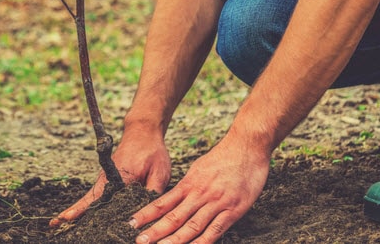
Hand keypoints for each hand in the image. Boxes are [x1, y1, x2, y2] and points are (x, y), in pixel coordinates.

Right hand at [50, 127, 170, 225]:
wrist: (143, 132)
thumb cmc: (152, 151)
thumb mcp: (160, 173)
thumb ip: (153, 194)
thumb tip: (147, 214)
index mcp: (119, 177)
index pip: (98, 197)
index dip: (83, 209)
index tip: (67, 217)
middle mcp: (107, 179)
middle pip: (88, 200)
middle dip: (72, 212)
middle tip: (55, 224)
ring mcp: (105, 179)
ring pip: (90, 199)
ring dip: (78, 211)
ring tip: (60, 223)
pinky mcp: (108, 180)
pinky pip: (96, 196)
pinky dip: (86, 206)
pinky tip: (80, 216)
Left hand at [128, 136, 269, 243]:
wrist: (247, 145)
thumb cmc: (224, 156)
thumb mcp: (199, 167)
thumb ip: (188, 185)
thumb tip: (176, 197)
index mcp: (189, 183)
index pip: (163, 202)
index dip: (146, 214)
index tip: (132, 223)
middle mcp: (199, 194)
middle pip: (174, 217)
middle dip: (155, 231)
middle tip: (140, 241)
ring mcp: (216, 202)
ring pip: (192, 226)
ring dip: (175, 240)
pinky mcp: (233, 210)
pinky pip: (215, 230)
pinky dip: (202, 242)